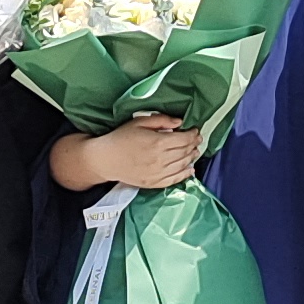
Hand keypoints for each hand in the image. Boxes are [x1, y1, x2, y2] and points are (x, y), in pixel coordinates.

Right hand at [54, 113, 204, 191]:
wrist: (105, 159)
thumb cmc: (121, 137)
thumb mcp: (140, 122)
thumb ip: (161, 120)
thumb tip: (180, 122)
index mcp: (158, 142)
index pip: (184, 139)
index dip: (193, 134)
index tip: (196, 131)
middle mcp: (160, 159)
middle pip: (185, 152)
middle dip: (194, 145)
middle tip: (197, 140)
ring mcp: (158, 173)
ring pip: (182, 165)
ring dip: (191, 157)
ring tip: (194, 151)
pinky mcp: (153, 183)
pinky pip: (174, 180)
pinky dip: (185, 174)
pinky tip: (190, 169)